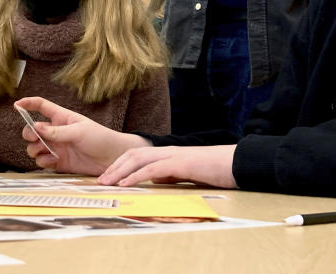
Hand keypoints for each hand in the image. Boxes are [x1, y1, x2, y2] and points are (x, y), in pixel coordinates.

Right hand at [14, 96, 149, 174]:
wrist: (112, 159)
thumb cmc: (100, 138)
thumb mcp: (79, 132)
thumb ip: (57, 131)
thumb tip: (36, 127)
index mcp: (62, 118)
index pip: (41, 106)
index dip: (28, 104)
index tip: (16, 105)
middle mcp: (56, 132)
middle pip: (32, 130)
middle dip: (28, 134)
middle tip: (34, 138)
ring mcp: (56, 147)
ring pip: (34, 147)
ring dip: (34, 149)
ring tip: (45, 151)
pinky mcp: (58, 162)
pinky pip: (42, 161)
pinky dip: (43, 161)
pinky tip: (52, 161)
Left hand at [98, 144, 238, 188]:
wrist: (235, 163)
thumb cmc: (215, 170)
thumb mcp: (187, 173)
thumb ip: (171, 174)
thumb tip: (157, 180)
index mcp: (168, 153)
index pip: (138, 155)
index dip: (121, 164)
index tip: (108, 177)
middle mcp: (167, 151)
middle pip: (132, 154)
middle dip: (114, 167)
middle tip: (100, 181)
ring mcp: (173, 155)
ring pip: (139, 159)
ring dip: (120, 171)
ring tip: (107, 183)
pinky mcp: (180, 163)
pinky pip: (154, 169)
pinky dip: (137, 176)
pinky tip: (127, 183)